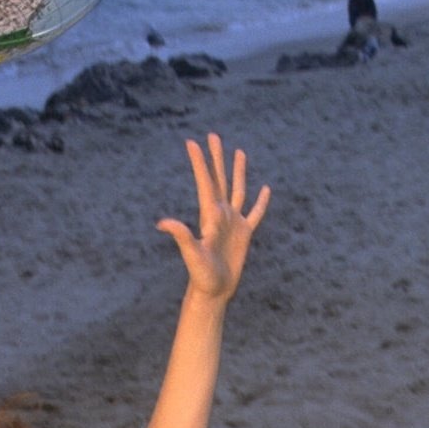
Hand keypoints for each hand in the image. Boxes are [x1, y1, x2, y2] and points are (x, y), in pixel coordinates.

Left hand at [157, 133, 270, 306]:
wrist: (214, 291)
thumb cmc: (201, 276)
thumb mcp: (192, 254)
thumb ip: (181, 236)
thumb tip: (162, 223)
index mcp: (209, 215)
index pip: (205, 183)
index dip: (199, 162)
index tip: (192, 142)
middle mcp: (221, 215)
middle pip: (220, 179)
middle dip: (216, 158)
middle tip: (213, 136)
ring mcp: (234, 223)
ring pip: (237, 190)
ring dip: (238, 171)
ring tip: (239, 152)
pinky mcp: (245, 234)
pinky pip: (255, 213)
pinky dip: (261, 202)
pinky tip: (265, 189)